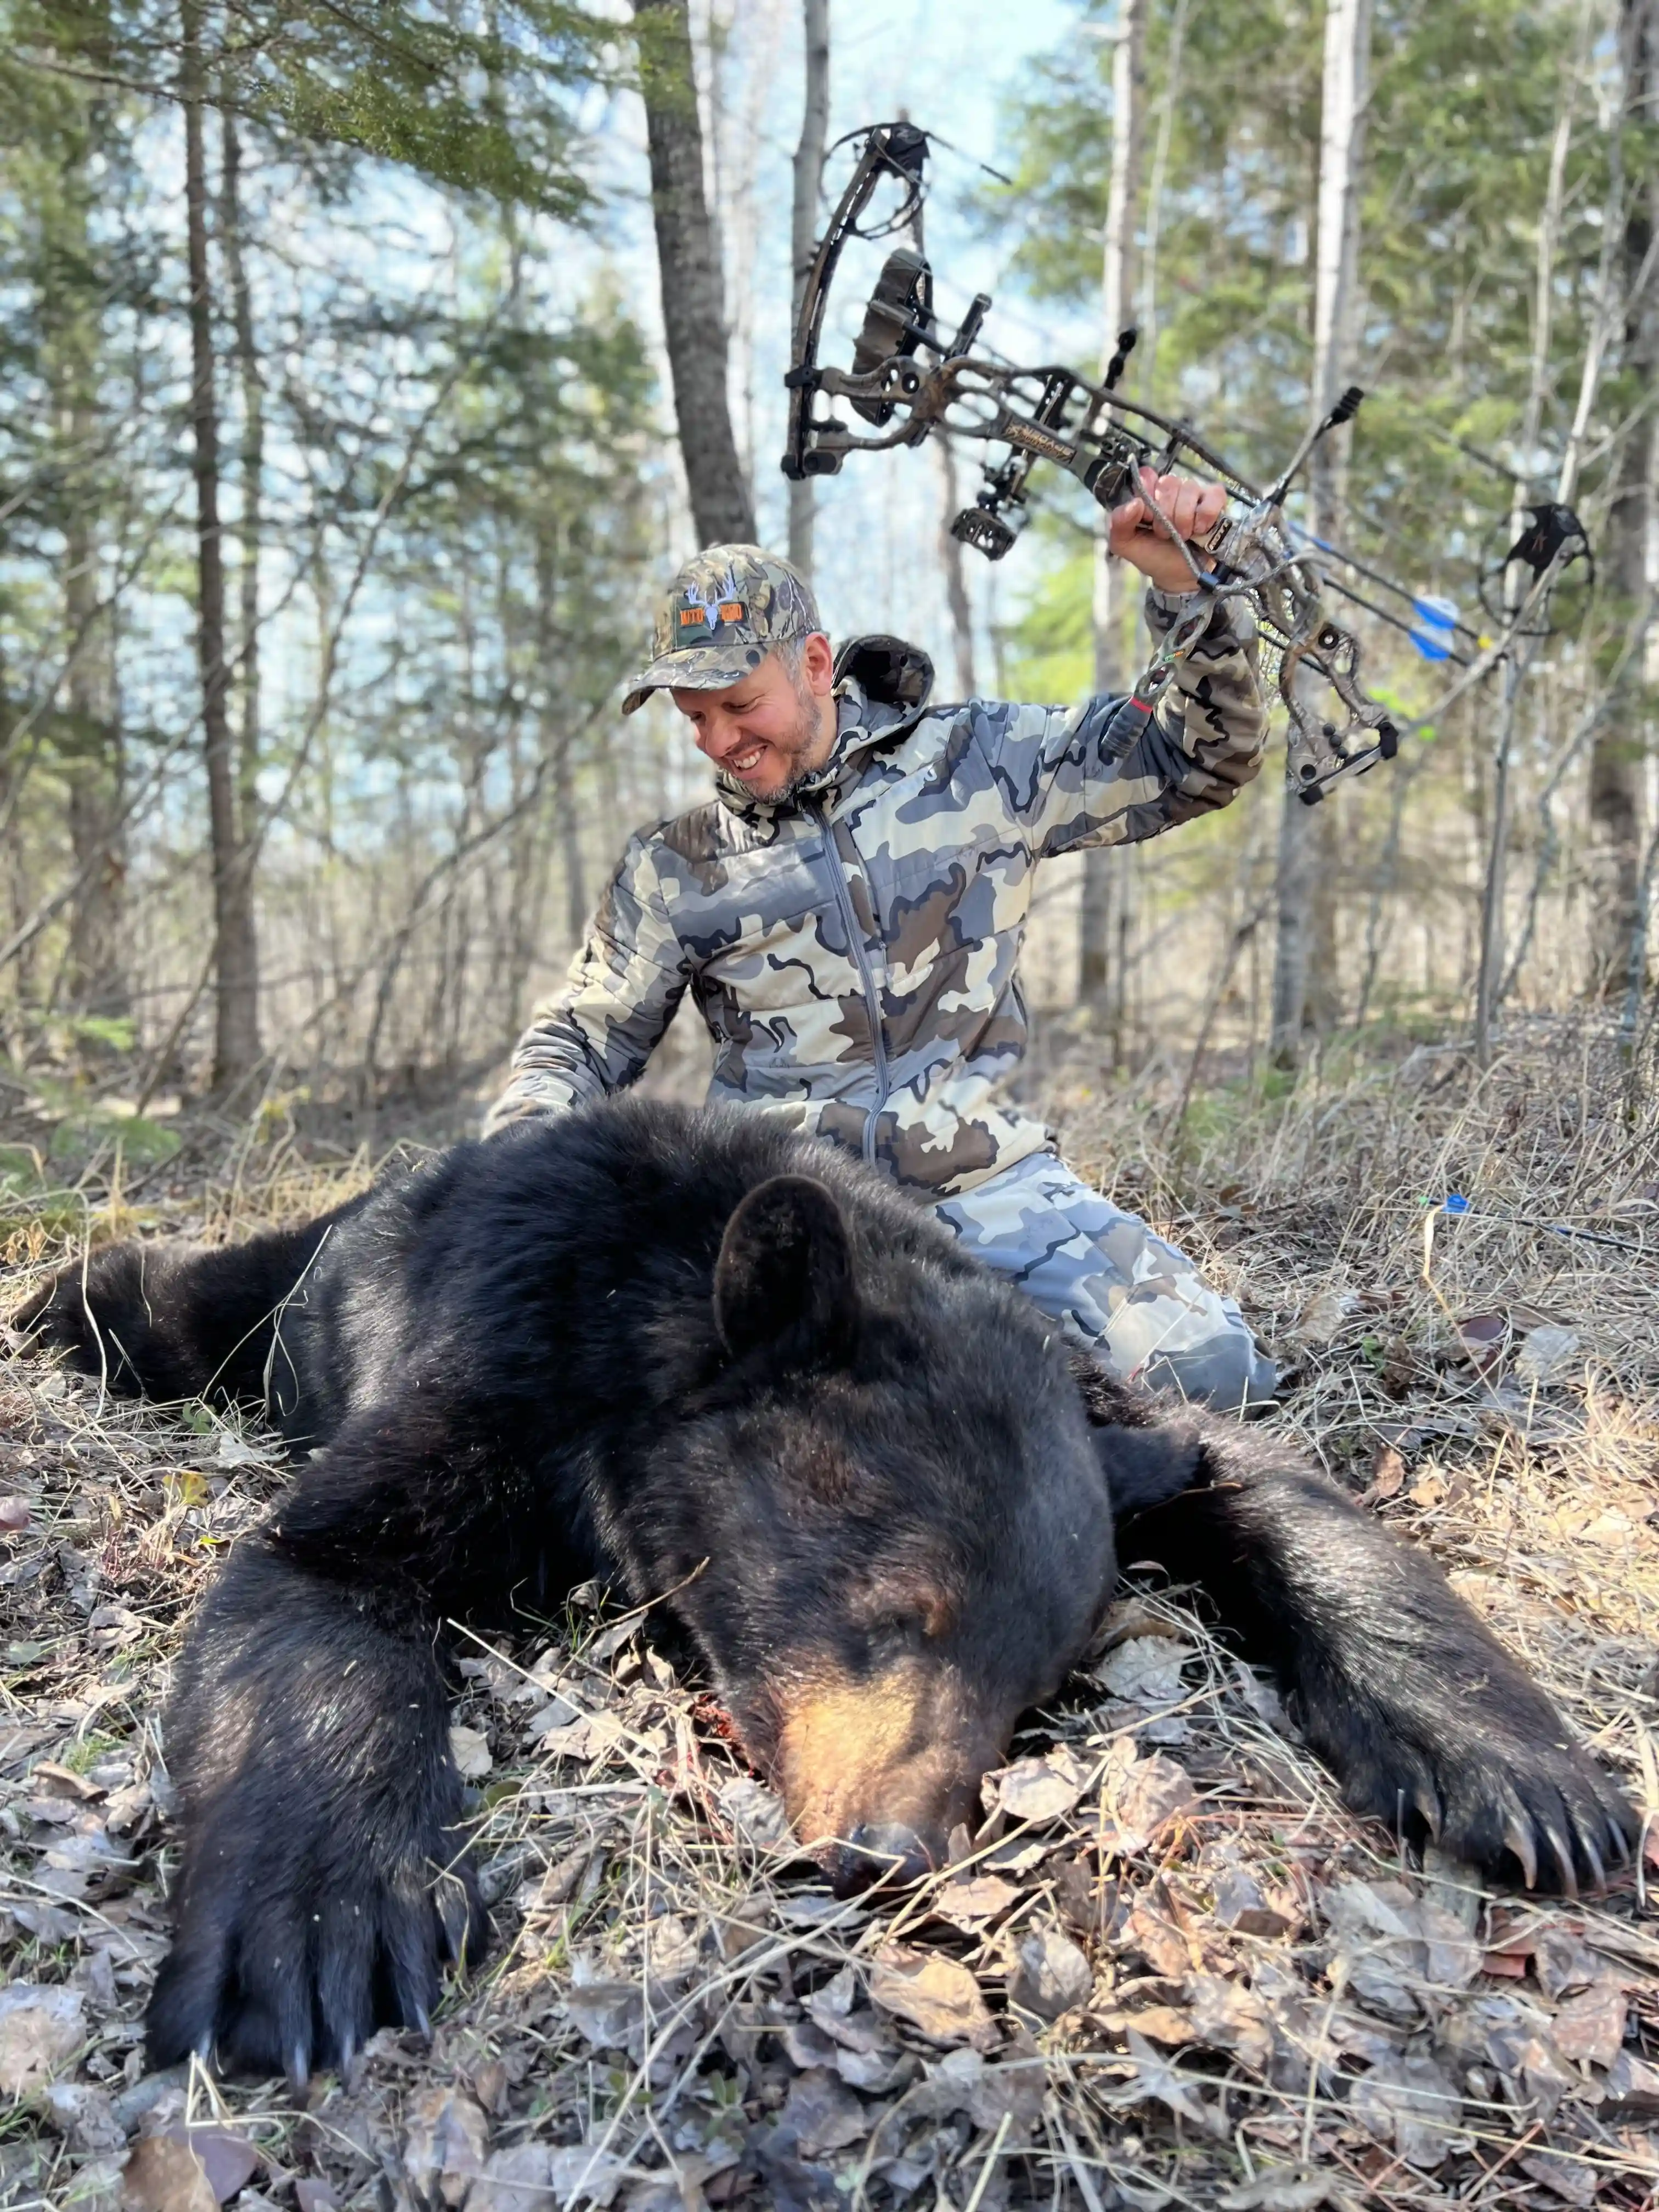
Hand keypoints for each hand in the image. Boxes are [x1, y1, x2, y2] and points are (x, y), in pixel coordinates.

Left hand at [1108, 467, 1227, 595]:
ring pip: (1190, 489)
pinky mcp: (1215, 500)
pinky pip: (1214, 495)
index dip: (1147, 495)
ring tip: (1183, 536)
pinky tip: (1200, 529)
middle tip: (1164, 534)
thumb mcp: (1126, 544)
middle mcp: (1172, 489)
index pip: (1147, 475)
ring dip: (1184, 518)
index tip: (1146, 517)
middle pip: (1168, 483)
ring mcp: (1195, 493)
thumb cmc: (1153, 556)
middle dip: (1165, 515)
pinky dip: (1205, 515)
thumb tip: (1135, 503)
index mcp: (1148, 494)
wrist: (1178, 577)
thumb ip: (1119, 523)